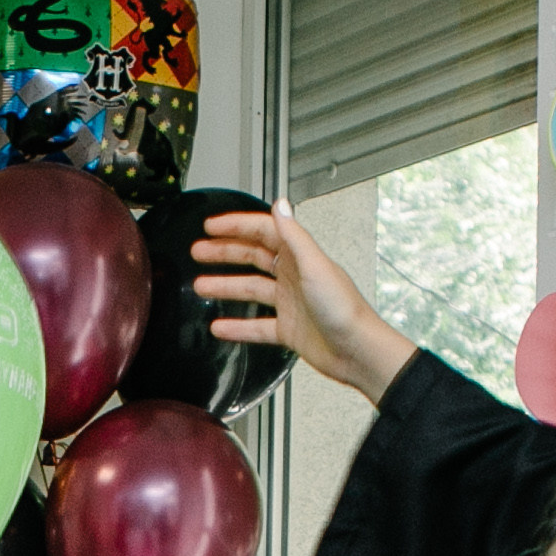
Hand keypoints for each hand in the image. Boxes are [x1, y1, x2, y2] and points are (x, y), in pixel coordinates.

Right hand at [190, 201, 415, 403]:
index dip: (236, 225)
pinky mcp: (288, 329)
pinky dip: (236, 326)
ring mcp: (289, 303)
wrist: (356, 350)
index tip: (211, 225)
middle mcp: (293, 276)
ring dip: (225, 286)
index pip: (262, 231)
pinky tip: (220, 327)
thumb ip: (294, 234)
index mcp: (300, 256)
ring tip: (200, 286)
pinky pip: (255, 326)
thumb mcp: (314, 265)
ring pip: (250, 289)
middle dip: (224, 251)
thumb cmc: (343, 309)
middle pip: (252, 256)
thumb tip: (280, 204)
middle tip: (199, 250)